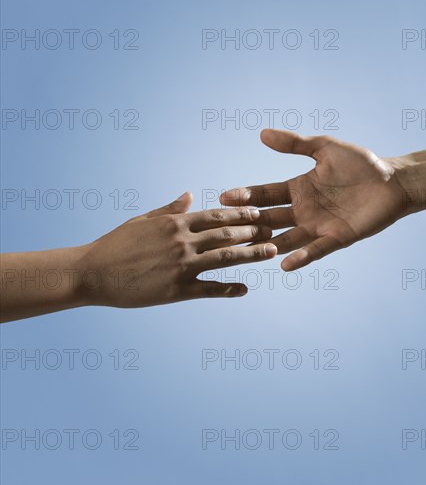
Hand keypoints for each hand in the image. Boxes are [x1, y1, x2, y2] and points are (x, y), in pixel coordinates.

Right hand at [77, 192, 276, 305]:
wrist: (93, 273)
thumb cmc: (115, 244)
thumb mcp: (143, 219)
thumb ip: (170, 208)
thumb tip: (190, 194)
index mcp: (174, 222)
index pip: (215, 215)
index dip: (240, 215)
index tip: (258, 213)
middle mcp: (182, 241)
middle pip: (226, 234)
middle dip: (253, 231)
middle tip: (273, 229)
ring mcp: (182, 266)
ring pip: (225, 258)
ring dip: (251, 254)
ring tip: (271, 252)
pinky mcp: (177, 290)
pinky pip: (210, 289)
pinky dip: (229, 288)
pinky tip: (244, 289)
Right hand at [220, 130, 404, 270]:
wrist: (392, 181)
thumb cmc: (360, 163)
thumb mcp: (324, 148)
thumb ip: (295, 144)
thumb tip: (262, 134)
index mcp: (297, 188)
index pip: (264, 194)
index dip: (245, 196)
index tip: (223, 197)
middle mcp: (303, 210)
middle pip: (269, 218)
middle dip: (249, 223)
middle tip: (226, 228)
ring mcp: (318, 226)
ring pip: (286, 238)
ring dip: (268, 244)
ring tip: (247, 249)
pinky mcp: (336, 238)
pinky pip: (315, 250)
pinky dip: (300, 257)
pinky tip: (283, 263)